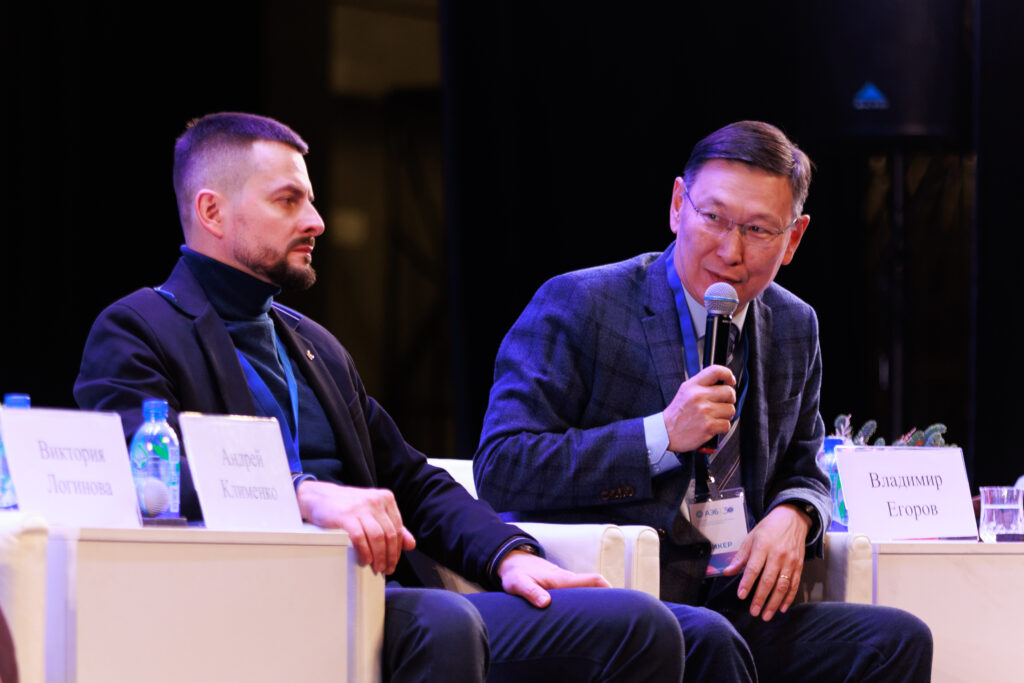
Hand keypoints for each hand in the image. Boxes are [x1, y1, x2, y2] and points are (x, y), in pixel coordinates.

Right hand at [296, 480, 415, 574]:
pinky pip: (360, 538)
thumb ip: (391, 525)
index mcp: (386, 498)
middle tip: (386, 568)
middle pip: (389, 534)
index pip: (398, 528)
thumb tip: (411, 544)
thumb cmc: (348, 506)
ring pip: (378, 537)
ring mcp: (360, 507)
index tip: (394, 561)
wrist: (321, 497)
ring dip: (379, 556)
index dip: (398, 549)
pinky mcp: (346, 515)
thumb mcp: (373, 512)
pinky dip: (364, 552)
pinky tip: (365, 559)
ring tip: (377, 567)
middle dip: (390, 556)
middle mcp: (375, 500)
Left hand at [497, 549, 610, 607]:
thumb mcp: (519, 584)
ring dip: (595, 600)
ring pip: (585, 590)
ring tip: (605, 620)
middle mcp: (566, 579)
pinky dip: (584, 600)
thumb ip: (531, 592)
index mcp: (562, 580)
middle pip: (593, 586)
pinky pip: (577, 592)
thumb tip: (546, 603)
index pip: (591, 580)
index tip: (620, 600)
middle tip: (619, 615)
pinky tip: (584, 615)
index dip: (607, 588)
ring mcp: (564, 582)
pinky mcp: (559, 585)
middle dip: (607, 598)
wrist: (511, 560)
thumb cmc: (516, 573)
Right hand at [662, 365, 736, 451]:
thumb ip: (702, 385)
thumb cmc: (678, 413)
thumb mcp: (685, 391)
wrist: (666, 432)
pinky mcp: (708, 426)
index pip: (715, 371)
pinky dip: (721, 427)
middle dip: (729, 399)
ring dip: (725, 415)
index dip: (727, 374)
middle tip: (721, 404)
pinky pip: (727, 425)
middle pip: (729, 392)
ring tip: (713, 417)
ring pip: (730, 410)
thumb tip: (724, 382)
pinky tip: (711, 426)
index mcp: (693, 386)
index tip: (730, 381)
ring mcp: (704, 412)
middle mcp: (699, 396)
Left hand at [721, 504, 810, 620]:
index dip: (747, 582)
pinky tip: (782, 608)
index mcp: (763, 546)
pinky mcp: (799, 566)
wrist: (793, 519)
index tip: (741, 595)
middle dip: (760, 598)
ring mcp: (790, 561)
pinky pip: (794, 585)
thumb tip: (727, 572)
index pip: (754, 568)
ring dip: (774, 603)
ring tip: (766, 615)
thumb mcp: (751, 537)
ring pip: (782, 586)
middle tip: (753, 612)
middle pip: (769, 580)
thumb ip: (740, 557)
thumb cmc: (768, 529)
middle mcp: (778, 555)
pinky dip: (789, 598)